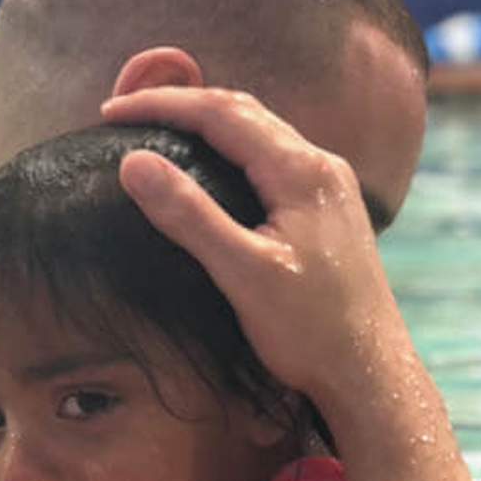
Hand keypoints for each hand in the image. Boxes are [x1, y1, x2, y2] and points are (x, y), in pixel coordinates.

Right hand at [101, 87, 401, 403]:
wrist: (370, 374)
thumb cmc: (311, 331)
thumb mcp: (244, 273)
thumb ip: (189, 215)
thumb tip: (132, 163)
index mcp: (303, 172)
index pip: (221, 113)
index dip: (162, 105)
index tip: (110, 113)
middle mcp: (322, 167)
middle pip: (243, 113)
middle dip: (182, 107)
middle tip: (127, 116)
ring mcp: (330, 187)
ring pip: (260, 134)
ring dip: (208, 125)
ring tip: (159, 132)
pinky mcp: (328, 210)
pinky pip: (273, 160)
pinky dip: (231, 152)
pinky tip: (211, 171)